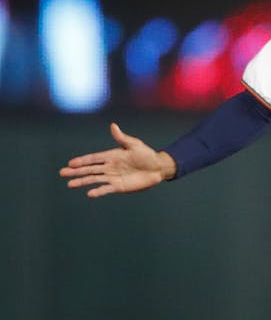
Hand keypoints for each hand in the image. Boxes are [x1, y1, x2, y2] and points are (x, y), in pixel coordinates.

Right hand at [59, 123, 174, 197]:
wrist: (158, 168)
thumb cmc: (146, 154)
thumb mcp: (134, 145)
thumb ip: (122, 138)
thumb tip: (113, 126)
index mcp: (111, 156)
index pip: (93, 158)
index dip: (82, 161)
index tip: (71, 163)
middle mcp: (109, 167)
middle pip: (89, 169)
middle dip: (76, 171)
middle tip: (62, 173)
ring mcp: (113, 177)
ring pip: (94, 179)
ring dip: (83, 182)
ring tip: (70, 184)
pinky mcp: (119, 186)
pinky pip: (106, 189)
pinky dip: (98, 191)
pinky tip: (90, 194)